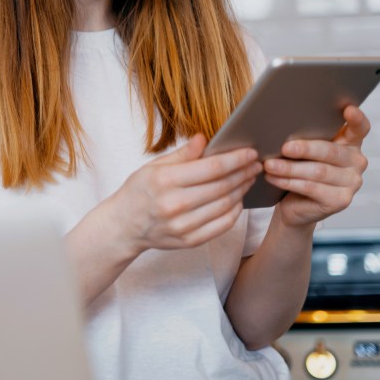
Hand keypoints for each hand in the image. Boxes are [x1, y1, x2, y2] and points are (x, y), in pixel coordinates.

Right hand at [110, 134, 262, 252]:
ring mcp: (183, 225)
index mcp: (165, 180)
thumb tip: (204, 139)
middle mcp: (174, 204)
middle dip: (244, 172)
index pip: (212, 168)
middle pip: (222, 186)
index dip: (235, 159)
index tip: (250, 152)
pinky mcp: (190, 240)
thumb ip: (182, 155)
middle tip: (256, 163)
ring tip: (249, 178)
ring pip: (226, 205)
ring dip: (242, 189)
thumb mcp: (153, 167)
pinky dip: (235, 210)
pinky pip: (222, 225)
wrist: (123, 226)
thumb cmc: (138, 192)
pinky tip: (238, 199)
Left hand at [264, 105, 370, 227]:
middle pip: (330, 151)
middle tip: (284, 148)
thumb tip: (283, 125)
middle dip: (305, 149)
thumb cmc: (299, 170)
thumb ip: (306, 138)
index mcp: (350, 143)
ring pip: (318, 171)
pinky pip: (312, 188)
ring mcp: (352, 182)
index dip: (356, 119)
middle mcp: (356, 162)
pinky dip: (289, 182)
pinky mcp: (341, 200)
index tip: (348, 109)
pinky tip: (273, 178)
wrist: (296, 205)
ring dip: (290, 168)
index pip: (360, 128)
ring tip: (270, 165)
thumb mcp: (304, 151)